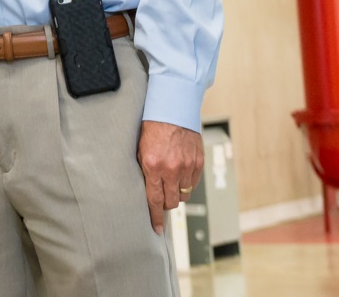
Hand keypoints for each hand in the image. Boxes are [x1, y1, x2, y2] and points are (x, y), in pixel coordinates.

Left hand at [138, 120, 202, 234]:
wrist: (172, 110)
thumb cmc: (152, 129)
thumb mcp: (140, 150)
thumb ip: (145, 172)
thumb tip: (147, 192)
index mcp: (153, 166)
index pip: (154, 200)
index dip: (155, 217)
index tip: (157, 228)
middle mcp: (172, 169)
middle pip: (171, 201)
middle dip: (165, 203)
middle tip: (161, 197)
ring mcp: (187, 166)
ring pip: (183, 194)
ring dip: (176, 193)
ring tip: (169, 183)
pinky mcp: (198, 163)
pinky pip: (193, 184)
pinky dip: (186, 184)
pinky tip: (179, 175)